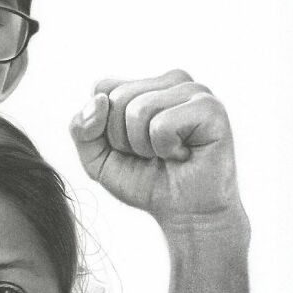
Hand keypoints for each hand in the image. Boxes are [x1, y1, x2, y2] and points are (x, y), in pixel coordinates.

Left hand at [70, 69, 244, 230]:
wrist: (185, 213)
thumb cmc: (145, 183)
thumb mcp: (98, 160)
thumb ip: (83, 130)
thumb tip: (99, 100)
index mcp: (146, 85)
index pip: (102, 88)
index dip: (103, 128)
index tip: (127, 147)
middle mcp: (172, 80)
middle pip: (118, 99)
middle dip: (123, 140)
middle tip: (151, 155)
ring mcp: (194, 90)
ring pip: (139, 110)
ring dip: (144, 147)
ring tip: (168, 155)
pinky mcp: (210, 108)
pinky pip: (162, 125)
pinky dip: (165, 149)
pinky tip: (184, 155)